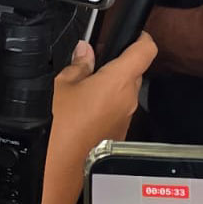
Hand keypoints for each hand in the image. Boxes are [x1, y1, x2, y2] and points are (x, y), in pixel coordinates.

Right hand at [50, 34, 156, 163]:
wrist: (56, 169)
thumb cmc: (58, 129)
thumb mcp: (61, 86)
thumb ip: (78, 65)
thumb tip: (84, 51)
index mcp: (118, 81)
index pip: (146, 51)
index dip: (142, 38)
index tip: (134, 34)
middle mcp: (128, 100)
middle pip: (134, 72)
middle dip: (117, 65)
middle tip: (94, 63)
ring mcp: (125, 119)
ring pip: (125, 93)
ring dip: (110, 87)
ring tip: (82, 89)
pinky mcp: (118, 134)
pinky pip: (118, 111)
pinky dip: (105, 106)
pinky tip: (83, 110)